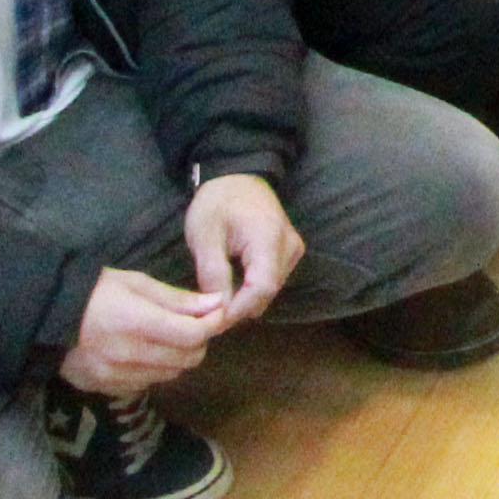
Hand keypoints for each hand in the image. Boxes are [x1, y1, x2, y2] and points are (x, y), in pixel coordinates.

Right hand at [62, 267, 225, 398]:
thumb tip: (216, 304)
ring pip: (170, 374)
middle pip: (187, 358)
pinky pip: (146, 384)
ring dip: (177, 357)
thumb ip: (177, 299)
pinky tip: (142, 352)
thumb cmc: (93, 292)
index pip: (193, 335)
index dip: (212, 324)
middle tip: (191, 324)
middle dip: (198, 341)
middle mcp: (127, 355)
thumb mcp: (135, 283)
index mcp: (136, 323)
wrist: (45, 317)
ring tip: (165, 337)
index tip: (215, 312)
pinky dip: (154, 370)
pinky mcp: (104, 388)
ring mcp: (114, 376)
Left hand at [182, 172, 303, 328]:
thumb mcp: (205, 237)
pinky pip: (272, 279)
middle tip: (209, 313)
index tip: (213, 321)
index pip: (262, 288)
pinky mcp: (290, 251)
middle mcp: (290, 246)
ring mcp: (293, 249)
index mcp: (269, 239)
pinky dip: (252, 289)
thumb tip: (220, 310)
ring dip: (245, 299)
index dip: (239, 309)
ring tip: (218, 298)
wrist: (237, 177)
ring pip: (271, 289)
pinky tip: (232, 285)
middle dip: (239, 307)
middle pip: (268, 292)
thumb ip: (214, 274)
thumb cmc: (217, 203)